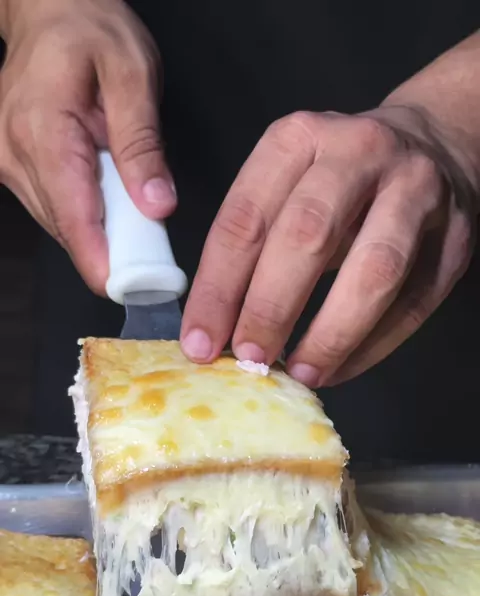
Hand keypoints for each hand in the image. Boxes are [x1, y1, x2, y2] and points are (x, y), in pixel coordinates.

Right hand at [0, 0, 174, 291]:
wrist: (49, 12)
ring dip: (98, 233)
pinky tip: (108, 202)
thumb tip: (156, 205)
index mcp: (44, 130)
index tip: (129, 290)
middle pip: (66, 227)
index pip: (73, 216)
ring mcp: (7, 163)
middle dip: (110, 250)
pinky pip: (53, 208)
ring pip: (59, 223)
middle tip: (153, 261)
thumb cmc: (91, 33)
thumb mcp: (133, 75)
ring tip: (136, 223)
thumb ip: (143, 143)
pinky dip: (85, 215)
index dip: (102, 261)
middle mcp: (15, 152)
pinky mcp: (12, 168)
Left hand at [181, 105, 477, 385]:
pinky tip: (339, 368)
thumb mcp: (287, 182)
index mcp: (299, 139)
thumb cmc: (340, 177)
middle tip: (250, 359)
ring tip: (302, 372)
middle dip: (271, 307)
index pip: (247, 217)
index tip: (200, 341)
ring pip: (375, 269)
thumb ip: (255, 241)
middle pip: (309, 234)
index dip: (219, 286)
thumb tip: (218, 329)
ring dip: (332, 332)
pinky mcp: (456, 235)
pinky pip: (414, 302)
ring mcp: (416, 191)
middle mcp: (359, 152)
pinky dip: (373, 345)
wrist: (434, 142)